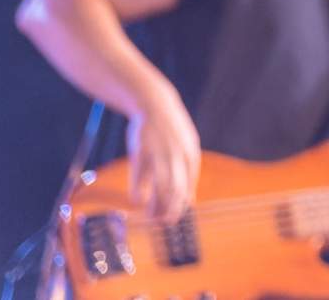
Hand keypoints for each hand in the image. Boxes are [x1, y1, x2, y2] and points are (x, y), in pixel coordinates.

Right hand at [127, 88, 201, 221]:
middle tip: (164, 223)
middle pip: (176, 190)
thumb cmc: (170, 132)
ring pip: (159, 187)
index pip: (188, 187)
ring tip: (150, 218)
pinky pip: (140, 177)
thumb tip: (191, 202)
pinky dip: (139, 192)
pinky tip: (137, 200)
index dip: (181, 205)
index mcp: (191, 155)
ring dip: (155, 205)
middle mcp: (178, 156)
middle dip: (171, 210)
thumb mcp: (186, 148)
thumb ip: (188, 175)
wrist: (155, 104)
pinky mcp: (141, 152)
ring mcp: (159, 154)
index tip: (174, 217)